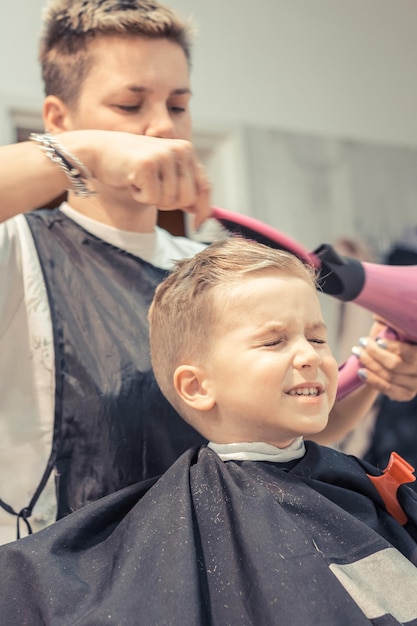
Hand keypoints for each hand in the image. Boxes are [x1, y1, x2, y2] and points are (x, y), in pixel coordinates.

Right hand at [90, 131, 211, 227]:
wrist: (100, 150)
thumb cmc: (133, 165)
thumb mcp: (164, 174)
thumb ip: (184, 188)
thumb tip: (204, 212)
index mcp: (187, 150)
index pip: (204, 186)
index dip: (204, 210)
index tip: (198, 226)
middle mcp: (179, 149)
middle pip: (188, 198)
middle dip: (169, 203)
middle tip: (152, 190)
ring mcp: (164, 155)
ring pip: (170, 200)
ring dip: (152, 199)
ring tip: (140, 181)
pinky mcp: (147, 164)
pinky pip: (152, 199)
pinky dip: (140, 196)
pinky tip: (132, 181)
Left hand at [352, 319, 416, 400]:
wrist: (393, 361)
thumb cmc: (394, 339)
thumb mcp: (392, 328)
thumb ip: (389, 322)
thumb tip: (378, 314)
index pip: (410, 353)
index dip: (394, 347)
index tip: (378, 340)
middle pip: (395, 364)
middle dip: (375, 353)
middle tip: (361, 343)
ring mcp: (415, 385)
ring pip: (389, 377)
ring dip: (369, 364)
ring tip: (357, 352)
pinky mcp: (405, 394)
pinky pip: (387, 389)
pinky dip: (372, 380)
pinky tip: (361, 371)